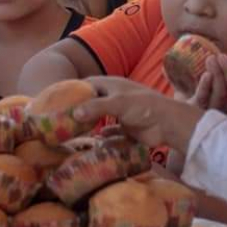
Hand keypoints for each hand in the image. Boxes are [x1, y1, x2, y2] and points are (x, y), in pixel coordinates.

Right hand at [74, 77, 203, 152]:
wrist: (168, 124)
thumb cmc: (143, 107)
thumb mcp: (117, 103)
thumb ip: (95, 107)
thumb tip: (74, 113)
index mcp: (111, 85)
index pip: (87, 84)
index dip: (73, 90)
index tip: (57, 100)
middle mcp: (115, 98)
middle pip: (92, 103)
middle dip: (80, 111)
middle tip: (62, 121)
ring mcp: (122, 114)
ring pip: (101, 119)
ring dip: (91, 125)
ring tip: (73, 134)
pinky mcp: (128, 130)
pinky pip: (113, 134)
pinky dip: (105, 138)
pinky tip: (96, 142)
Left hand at [187, 55, 226, 112]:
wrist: (168, 120)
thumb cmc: (183, 103)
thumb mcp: (192, 87)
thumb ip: (194, 74)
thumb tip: (190, 52)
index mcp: (223, 100)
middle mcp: (219, 106)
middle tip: (221, 55)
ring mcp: (208, 109)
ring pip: (221, 94)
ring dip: (219, 75)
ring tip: (211, 58)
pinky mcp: (194, 111)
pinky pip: (203, 98)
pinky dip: (206, 86)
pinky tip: (206, 75)